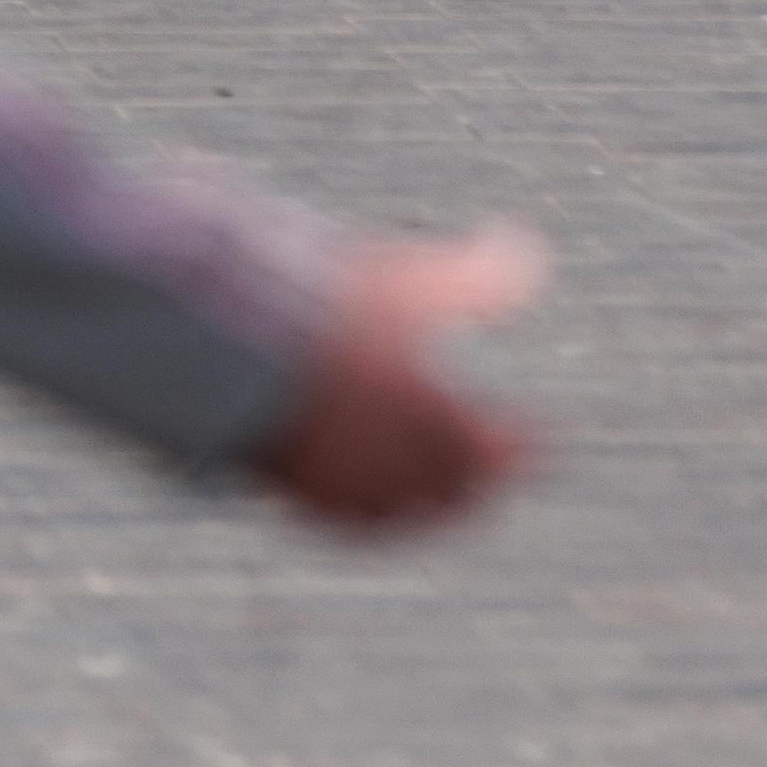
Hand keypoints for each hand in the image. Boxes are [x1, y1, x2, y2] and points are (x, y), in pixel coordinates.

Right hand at [252, 225, 541, 531]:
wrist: (229, 342)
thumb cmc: (328, 307)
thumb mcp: (410, 278)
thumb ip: (480, 275)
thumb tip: (529, 253)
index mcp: (442, 425)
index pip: (502, 451)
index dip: (526, 444)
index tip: (537, 437)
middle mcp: (401, 467)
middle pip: (456, 489)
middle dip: (479, 476)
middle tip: (490, 464)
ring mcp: (347, 484)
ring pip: (403, 509)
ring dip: (428, 498)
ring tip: (434, 482)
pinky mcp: (297, 490)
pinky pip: (347, 514)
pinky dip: (369, 507)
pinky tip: (365, 488)